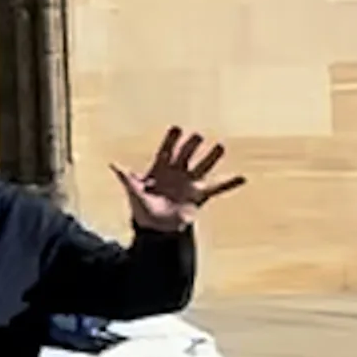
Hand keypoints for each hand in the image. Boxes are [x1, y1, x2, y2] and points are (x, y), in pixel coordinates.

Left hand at [112, 126, 240, 231]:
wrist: (156, 228)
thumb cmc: (142, 209)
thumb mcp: (134, 192)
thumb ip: (127, 178)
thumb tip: (114, 165)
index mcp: (160, 169)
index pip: (166, 150)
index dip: (171, 140)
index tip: (177, 128)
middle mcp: (177, 172)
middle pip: (186, 155)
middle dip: (191, 145)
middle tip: (197, 136)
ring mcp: (189, 183)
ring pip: (203, 166)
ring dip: (211, 157)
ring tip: (220, 146)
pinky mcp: (199, 195)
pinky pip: (218, 188)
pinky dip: (230, 183)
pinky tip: (242, 178)